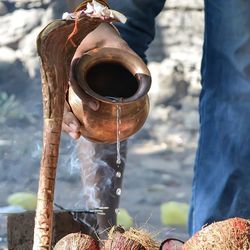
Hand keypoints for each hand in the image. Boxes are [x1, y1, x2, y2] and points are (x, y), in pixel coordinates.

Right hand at [62, 23, 134, 138]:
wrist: (100, 40)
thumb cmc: (109, 42)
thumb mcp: (120, 46)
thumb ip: (129, 58)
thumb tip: (144, 79)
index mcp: (76, 60)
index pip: (74, 78)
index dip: (82, 94)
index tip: (95, 107)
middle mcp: (68, 73)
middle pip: (61, 97)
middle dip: (67, 116)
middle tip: (77, 131)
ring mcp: (69, 83)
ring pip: (61, 104)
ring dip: (67, 121)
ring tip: (77, 135)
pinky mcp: (73, 91)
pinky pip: (68, 105)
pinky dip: (72, 118)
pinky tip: (79, 130)